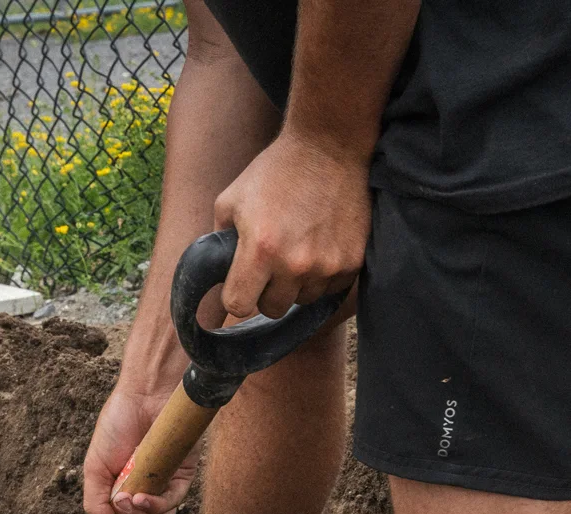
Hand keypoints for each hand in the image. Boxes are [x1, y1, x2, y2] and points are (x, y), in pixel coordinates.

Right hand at [83, 382, 200, 513]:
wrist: (142, 398)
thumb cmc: (117, 427)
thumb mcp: (94, 468)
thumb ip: (95, 504)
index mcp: (125, 495)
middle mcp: (148, 495)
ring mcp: (165, 487)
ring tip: (126, 502)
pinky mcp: (182, 477)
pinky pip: (173, 504)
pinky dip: (154, 506)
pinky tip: (139, 496)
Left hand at [214, 131, 369, 319]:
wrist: (329, 147)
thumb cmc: (275, 171)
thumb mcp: (232, 199)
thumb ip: (219, 240)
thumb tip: (217, 273)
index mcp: (259, 250)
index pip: (238, 306)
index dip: (235, 297)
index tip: (241, 285)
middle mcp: (295, 264)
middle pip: (273, 309)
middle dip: (267, 292)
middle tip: (271, 264)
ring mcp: (327, 266)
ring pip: (304, 301)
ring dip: (297, 284)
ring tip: (299, 249)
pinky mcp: (352, 263)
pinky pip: (331, 290)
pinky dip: (323, 276)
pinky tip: (320, 247)